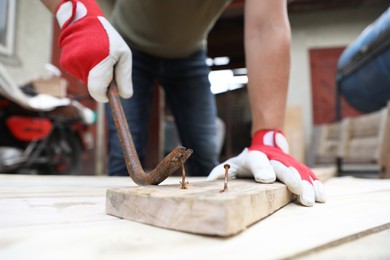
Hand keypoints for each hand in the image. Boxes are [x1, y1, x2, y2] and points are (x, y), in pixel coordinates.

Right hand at [55, 0, 132, 101]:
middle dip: (102, 82)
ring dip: (94, 74)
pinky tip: (88, 55)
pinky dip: (86, 68)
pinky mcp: (65, 63)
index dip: (105, 95)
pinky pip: (79, 73)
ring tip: (97, 56)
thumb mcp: (124, 55)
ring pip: (86, 80)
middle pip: (94, 87)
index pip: (98, 92)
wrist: (83, 20)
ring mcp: (71, 64)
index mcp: (98, 63)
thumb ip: (124, 77)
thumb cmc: (108, 38)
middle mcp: (82, 65)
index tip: (110, 93)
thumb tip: (125, 96)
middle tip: (107, 66)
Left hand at [207, 130, 325, 205]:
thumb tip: (208, 181)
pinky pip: (308, 176)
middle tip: (297, 190)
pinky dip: (316, 186)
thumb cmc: (246, 161)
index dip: (262, 169)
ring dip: (306, 185)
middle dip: (290, 177)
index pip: (258, 161)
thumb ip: (221, 172)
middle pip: (282, 166)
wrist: (266, 144)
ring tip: (311, 199)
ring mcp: (288, 164)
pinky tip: (322, 197)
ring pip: (298, 172)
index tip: (266, 179)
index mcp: (255, 157)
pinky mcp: (298, 170)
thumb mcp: (232, 165)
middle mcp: (273, 159)